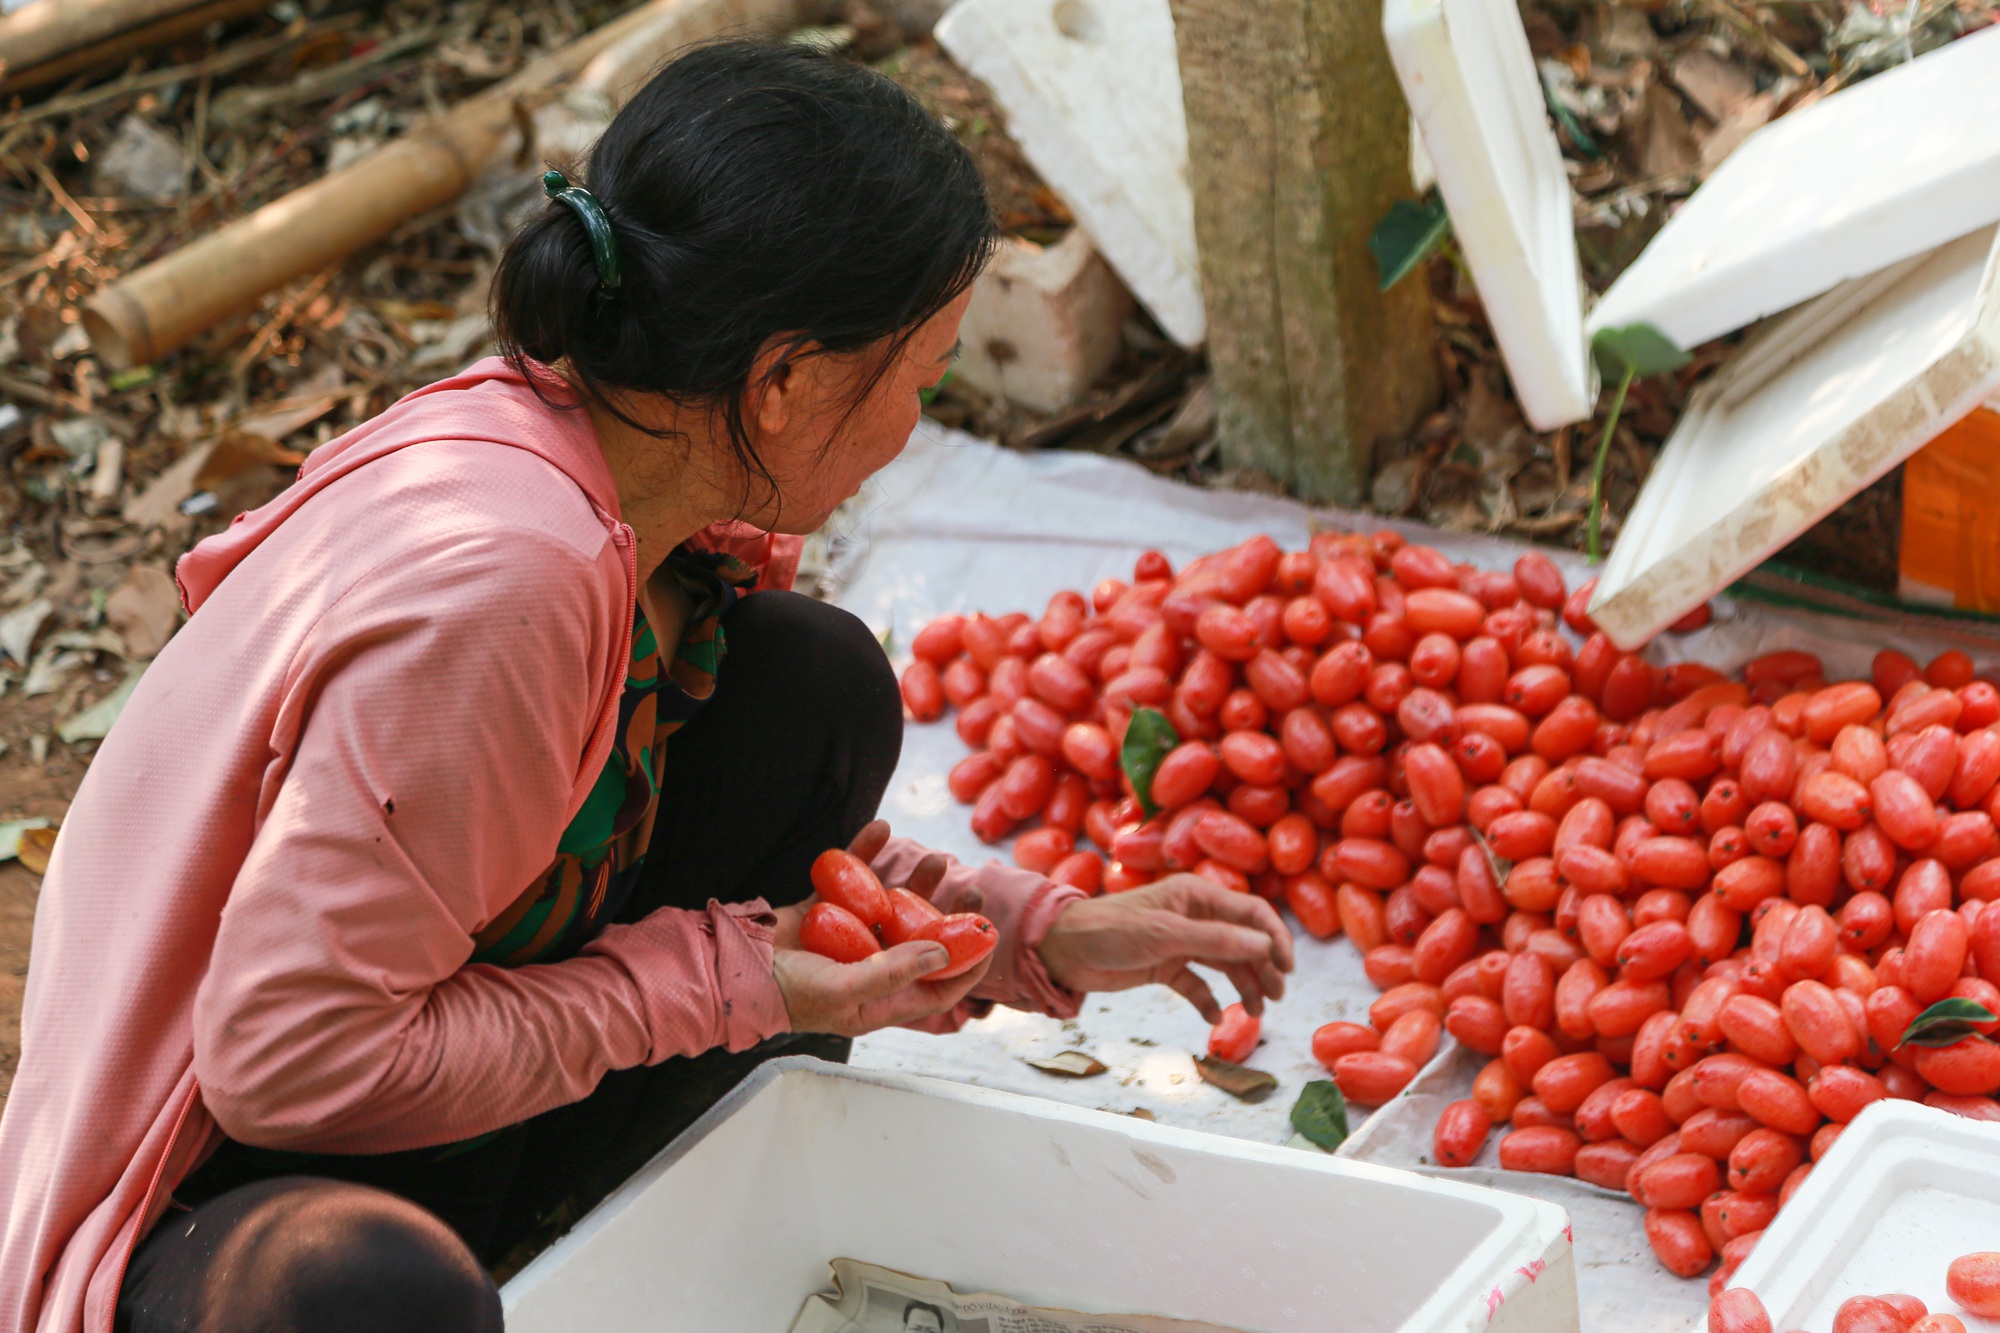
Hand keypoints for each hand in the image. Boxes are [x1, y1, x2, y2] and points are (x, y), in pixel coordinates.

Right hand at [771, 820, 989, 1035]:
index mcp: (882, 999)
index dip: (969, 962)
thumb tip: (944, 952)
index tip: (989, 932)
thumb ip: (894, 971)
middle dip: (949, 915)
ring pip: (893, 907)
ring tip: (936, 857)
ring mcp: (847, 938)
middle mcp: (871, 968)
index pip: (939, 986)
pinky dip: (863, 854)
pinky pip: (851, 880)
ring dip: (915, 884)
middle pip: (922, 940)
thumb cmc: (788, 996)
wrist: (731, 973)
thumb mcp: (844, 991)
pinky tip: (880, 829)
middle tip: (972, 888)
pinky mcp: (823, 910)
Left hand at [1034, 874, 1295, 1023]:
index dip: (1275, 937)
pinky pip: (1197, 984)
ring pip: (1225, 964)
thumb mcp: (1166, 935)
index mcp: (1197, 895)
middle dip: (1264, 967)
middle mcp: (1194, 916)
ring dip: (1243, 985)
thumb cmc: (1111, 930)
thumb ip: (1216, 941)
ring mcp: (1180, 942)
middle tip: (1276, 996)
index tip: (1288, 967)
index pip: (1252, 913)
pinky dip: (1207, 1000)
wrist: (1063, 949)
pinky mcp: (1164, 966)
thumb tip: (1265, 946)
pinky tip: (1212, 1016)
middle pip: (1244, 940)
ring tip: (1255, 1012)